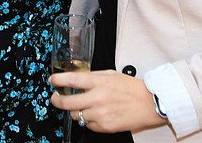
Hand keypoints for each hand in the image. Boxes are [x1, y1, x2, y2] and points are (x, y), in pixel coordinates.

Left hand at [49, 70, 164, 133]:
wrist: (149, 103)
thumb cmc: (131, 87)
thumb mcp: (111, 74)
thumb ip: (93, 76)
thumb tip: (76, 79)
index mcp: (99, 82)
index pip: (72, 80)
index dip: (58, 80)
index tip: (52, 80)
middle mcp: (98, 98)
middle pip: (68, 102)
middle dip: (56, 101)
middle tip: (55, 98)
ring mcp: (101, 114)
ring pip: (76, 115)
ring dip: (76, 111)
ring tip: (83, 106)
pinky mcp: (105, 126)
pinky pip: (88, 125)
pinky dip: (88, 120)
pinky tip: (96, 114)